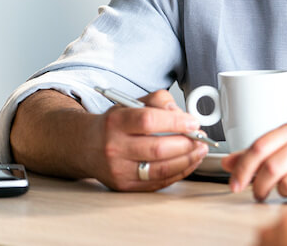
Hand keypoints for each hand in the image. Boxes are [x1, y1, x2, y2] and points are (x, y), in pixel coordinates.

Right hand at [88, 89, 208, 191]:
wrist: (85, 146)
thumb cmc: (114, 124)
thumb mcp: (131, 103)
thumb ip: (158, 101)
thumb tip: (182, 114)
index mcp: (116, 122)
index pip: (149, 121)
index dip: (176, 122)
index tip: (193, 122)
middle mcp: (114, 147)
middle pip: (158, 148)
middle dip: (187, 144)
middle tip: (200, 137)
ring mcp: (118, 170)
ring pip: (161, 169)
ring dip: (188, 160)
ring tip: (199, 150)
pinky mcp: (124, 185)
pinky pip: (158, 182)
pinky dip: (179, 172)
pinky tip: (188, 162)